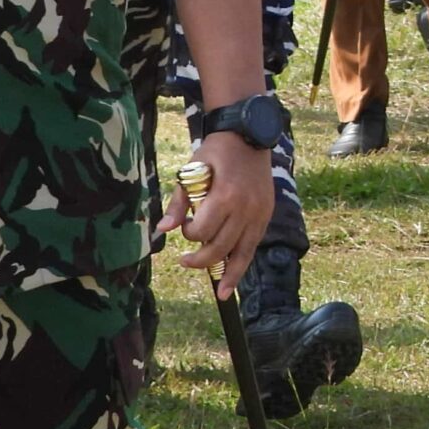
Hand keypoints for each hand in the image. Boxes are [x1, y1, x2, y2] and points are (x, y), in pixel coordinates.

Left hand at [159, 133, 274, 300]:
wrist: (249, 136)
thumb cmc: (215, 153)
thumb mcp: (191, 171)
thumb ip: (178, 203)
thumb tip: (162, 230)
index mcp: (226, 196)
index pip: (203, 231)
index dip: (189, 234)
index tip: (185, 226)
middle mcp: (246, 208)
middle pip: (221, 248)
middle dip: (200, 260)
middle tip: (184, 261)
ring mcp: (259, 213)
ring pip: (242, 254)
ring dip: (228, 274)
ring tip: (219, 292)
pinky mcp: (266, 215)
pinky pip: (253, 246)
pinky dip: (243, 265)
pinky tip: (233, 282)